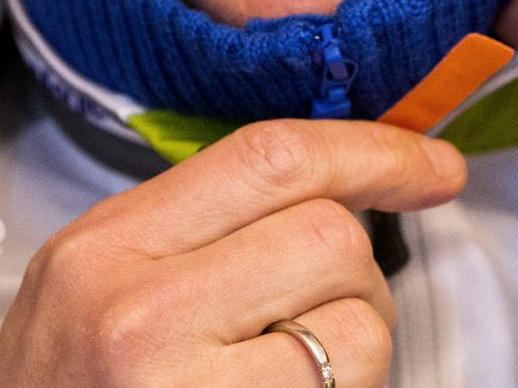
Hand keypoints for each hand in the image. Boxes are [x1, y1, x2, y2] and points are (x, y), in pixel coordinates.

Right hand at [0, 118, 466, 386]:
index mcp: (103, 247)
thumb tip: (337, 184)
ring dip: (355, 350)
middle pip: (329, 236)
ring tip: (287, 379)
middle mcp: (137, 311)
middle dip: (354, 276)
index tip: (429, 167)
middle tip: (315, 318)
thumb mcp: (88, 287)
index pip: (267, 157)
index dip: (370, 151)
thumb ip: (192, 228)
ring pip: (358, 325)